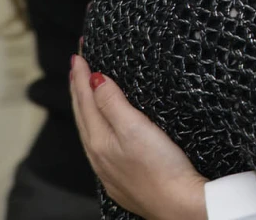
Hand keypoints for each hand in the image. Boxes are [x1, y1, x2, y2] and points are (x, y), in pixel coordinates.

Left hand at [70, 54, 207, 219]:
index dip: (80, 74)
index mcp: (99, 140)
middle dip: (77, 86)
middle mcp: (98, 155)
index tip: (78, 52)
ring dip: (85, 104)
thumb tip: (94, 78)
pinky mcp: (122, 176)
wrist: (179, 206)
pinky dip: (96, 123)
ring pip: (89, 129)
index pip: (84, 99)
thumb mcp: (136, 128)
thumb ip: (113, 103)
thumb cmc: (162, 169)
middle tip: (77, 62)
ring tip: (84, 88)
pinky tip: (103, 125)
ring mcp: (108, 168)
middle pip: (82, 113)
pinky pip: (100, 143)